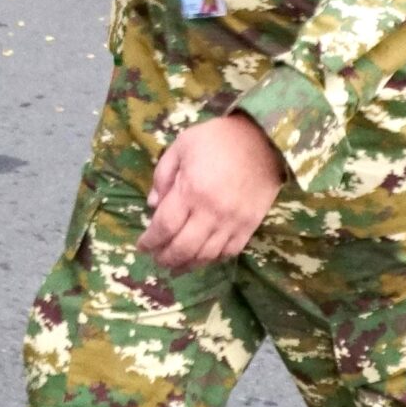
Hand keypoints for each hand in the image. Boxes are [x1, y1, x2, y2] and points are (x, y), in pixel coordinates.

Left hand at [137, 113, 285, 271]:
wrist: (263, 140)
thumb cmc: (217, 139)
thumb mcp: (181, 146)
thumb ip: (162, 175)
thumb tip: (152, 205)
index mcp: (191, 190)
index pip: (165, 226)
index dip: (150, 240)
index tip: (142, 246)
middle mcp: (211, 212)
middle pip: (183, 247)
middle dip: (165, 258)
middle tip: (157, 259)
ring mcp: (232, 222)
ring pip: (205, 255)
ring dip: (187, 265)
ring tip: (176, 267)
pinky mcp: (249, 226)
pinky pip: (229, 252)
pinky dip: (213, 260)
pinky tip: (202, 258)